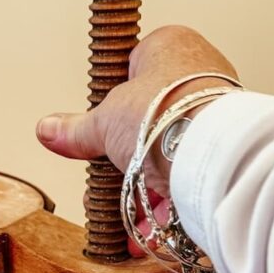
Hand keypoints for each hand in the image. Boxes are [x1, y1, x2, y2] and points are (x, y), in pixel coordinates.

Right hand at [36, 25, 237, 200]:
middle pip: (152, 117)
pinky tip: (149, 226)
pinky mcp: (224, 148)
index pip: (133, 70)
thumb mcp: (104, 122)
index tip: (102, 129)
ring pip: (171, 151)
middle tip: (110, 177)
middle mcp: (199, 72)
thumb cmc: (165, 115)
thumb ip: (77, 129)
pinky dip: (168, 204)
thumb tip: (49, 129)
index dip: (114, 103)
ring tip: (128, 213)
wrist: (208, 152)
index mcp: (168, 46)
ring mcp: (216, 110)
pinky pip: (190, 177)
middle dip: (128, 157)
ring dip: (146, 189)